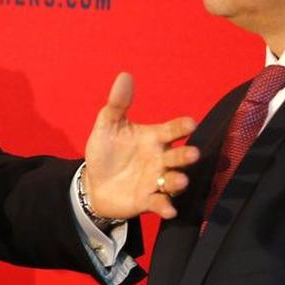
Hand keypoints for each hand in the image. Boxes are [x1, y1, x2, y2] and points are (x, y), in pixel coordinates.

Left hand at [83, 72, 197, 219]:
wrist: (93, 183)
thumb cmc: (105, 152)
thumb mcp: (107, 126)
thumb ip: (117, 103)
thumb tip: (124, 75)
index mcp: (153, 138)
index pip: (172, 130)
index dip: (182, 126)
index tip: (190, 123)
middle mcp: (160, 159)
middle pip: (179, 156)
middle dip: (186, 155)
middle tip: (192, 154)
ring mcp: (156, 181)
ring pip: (173, 181)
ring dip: (178, 181)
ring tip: (179, 180)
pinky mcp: (148, 201)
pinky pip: (160, 203)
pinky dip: (165, 206)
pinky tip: (167, 208)